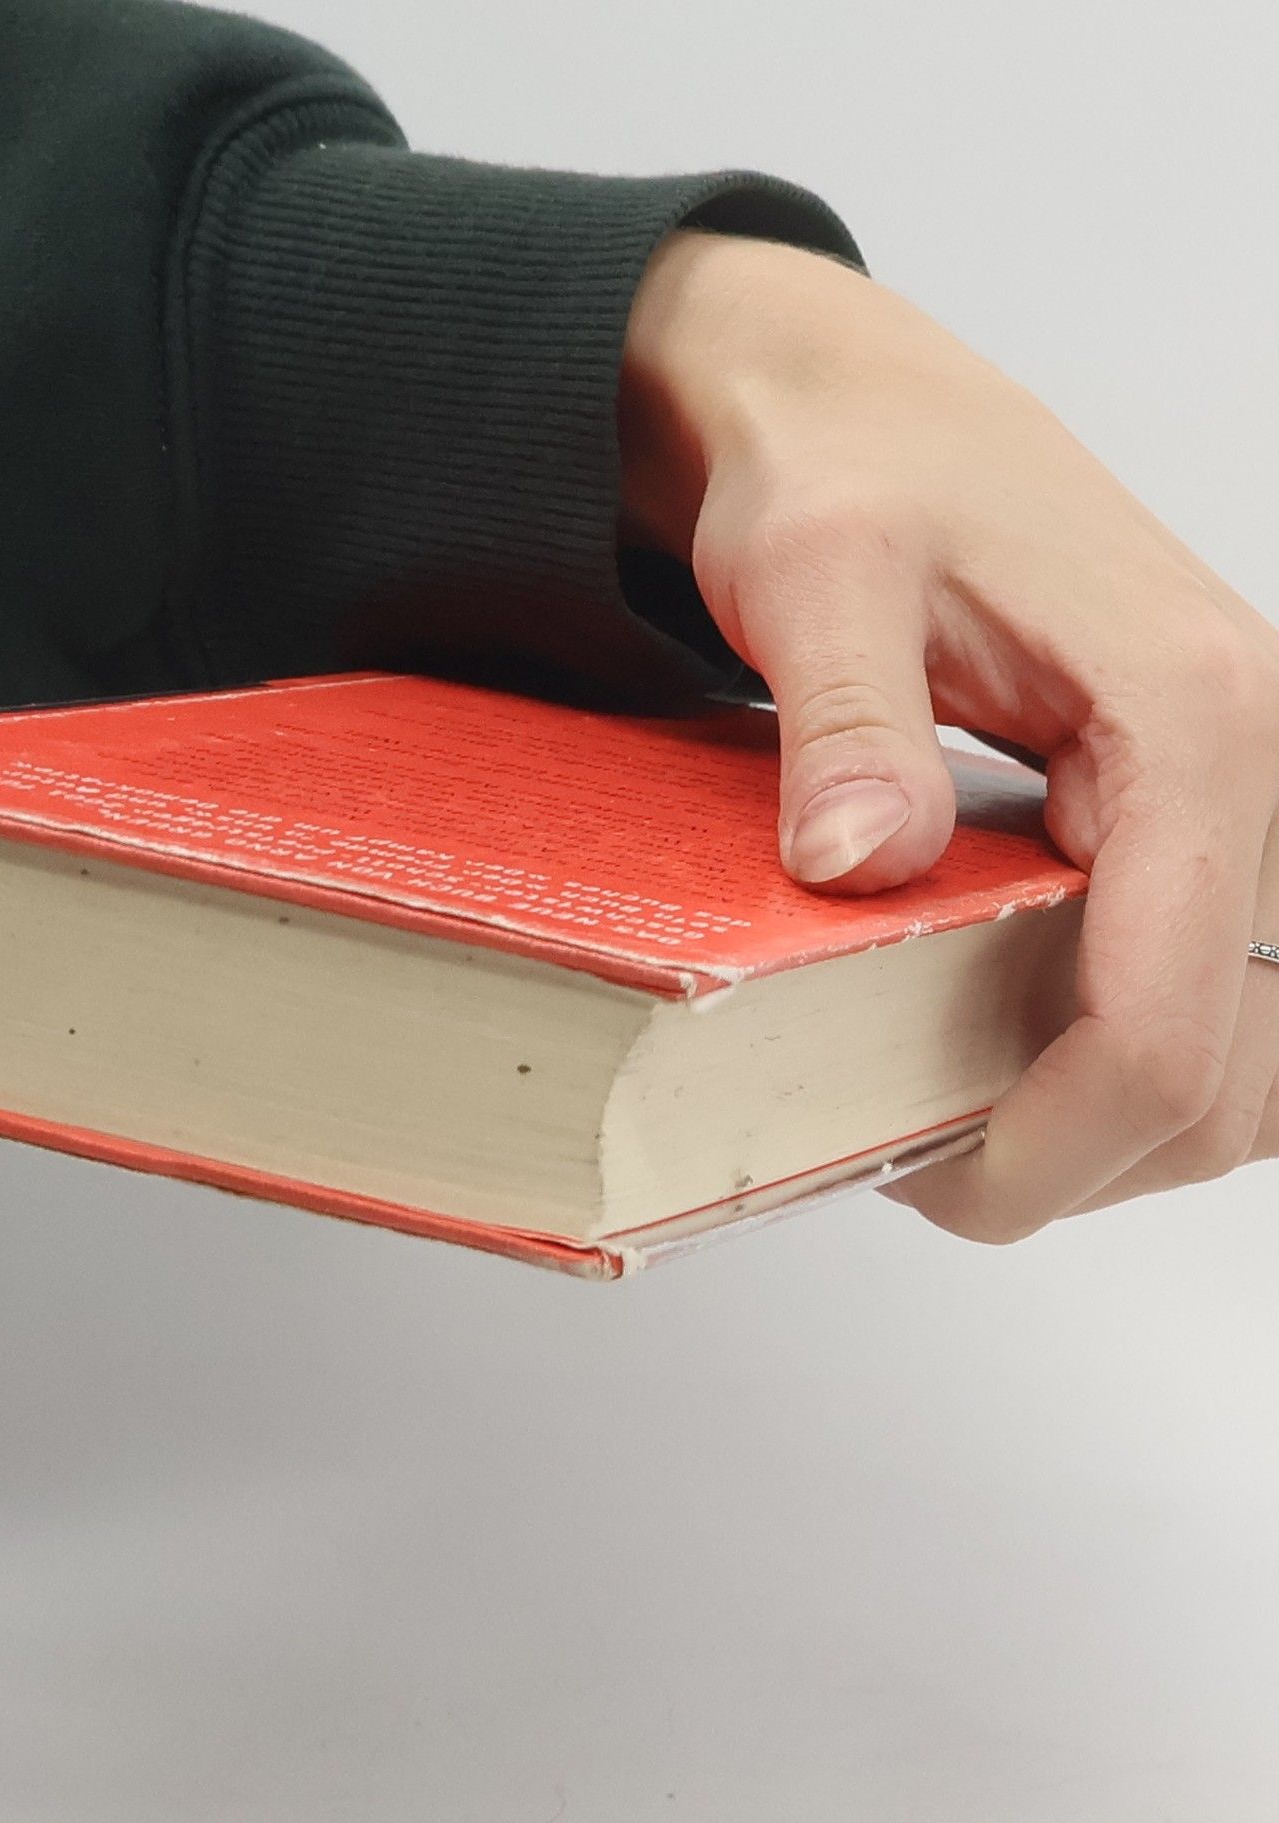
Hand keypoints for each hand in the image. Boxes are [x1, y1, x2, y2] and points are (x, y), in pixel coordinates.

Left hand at [619, 229, 1278, 1239]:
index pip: (1179, 1004)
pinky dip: (1115, 1048)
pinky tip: (993, 1050)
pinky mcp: (1176, 806)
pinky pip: (1194, 975)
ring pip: (1238, 1037)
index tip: (948, 1184)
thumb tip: (860, 866)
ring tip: (955, 1127)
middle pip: (1238, 1057)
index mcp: (1191, 710)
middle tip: (929, 1168)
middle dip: (1095, 1149)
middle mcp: (1246, 757)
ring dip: (1116, 1117)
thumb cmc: (842, 470)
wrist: (857, 408)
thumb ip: (850, 721)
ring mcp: (1226, 787)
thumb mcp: (818, 573)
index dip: (1069, 1132)